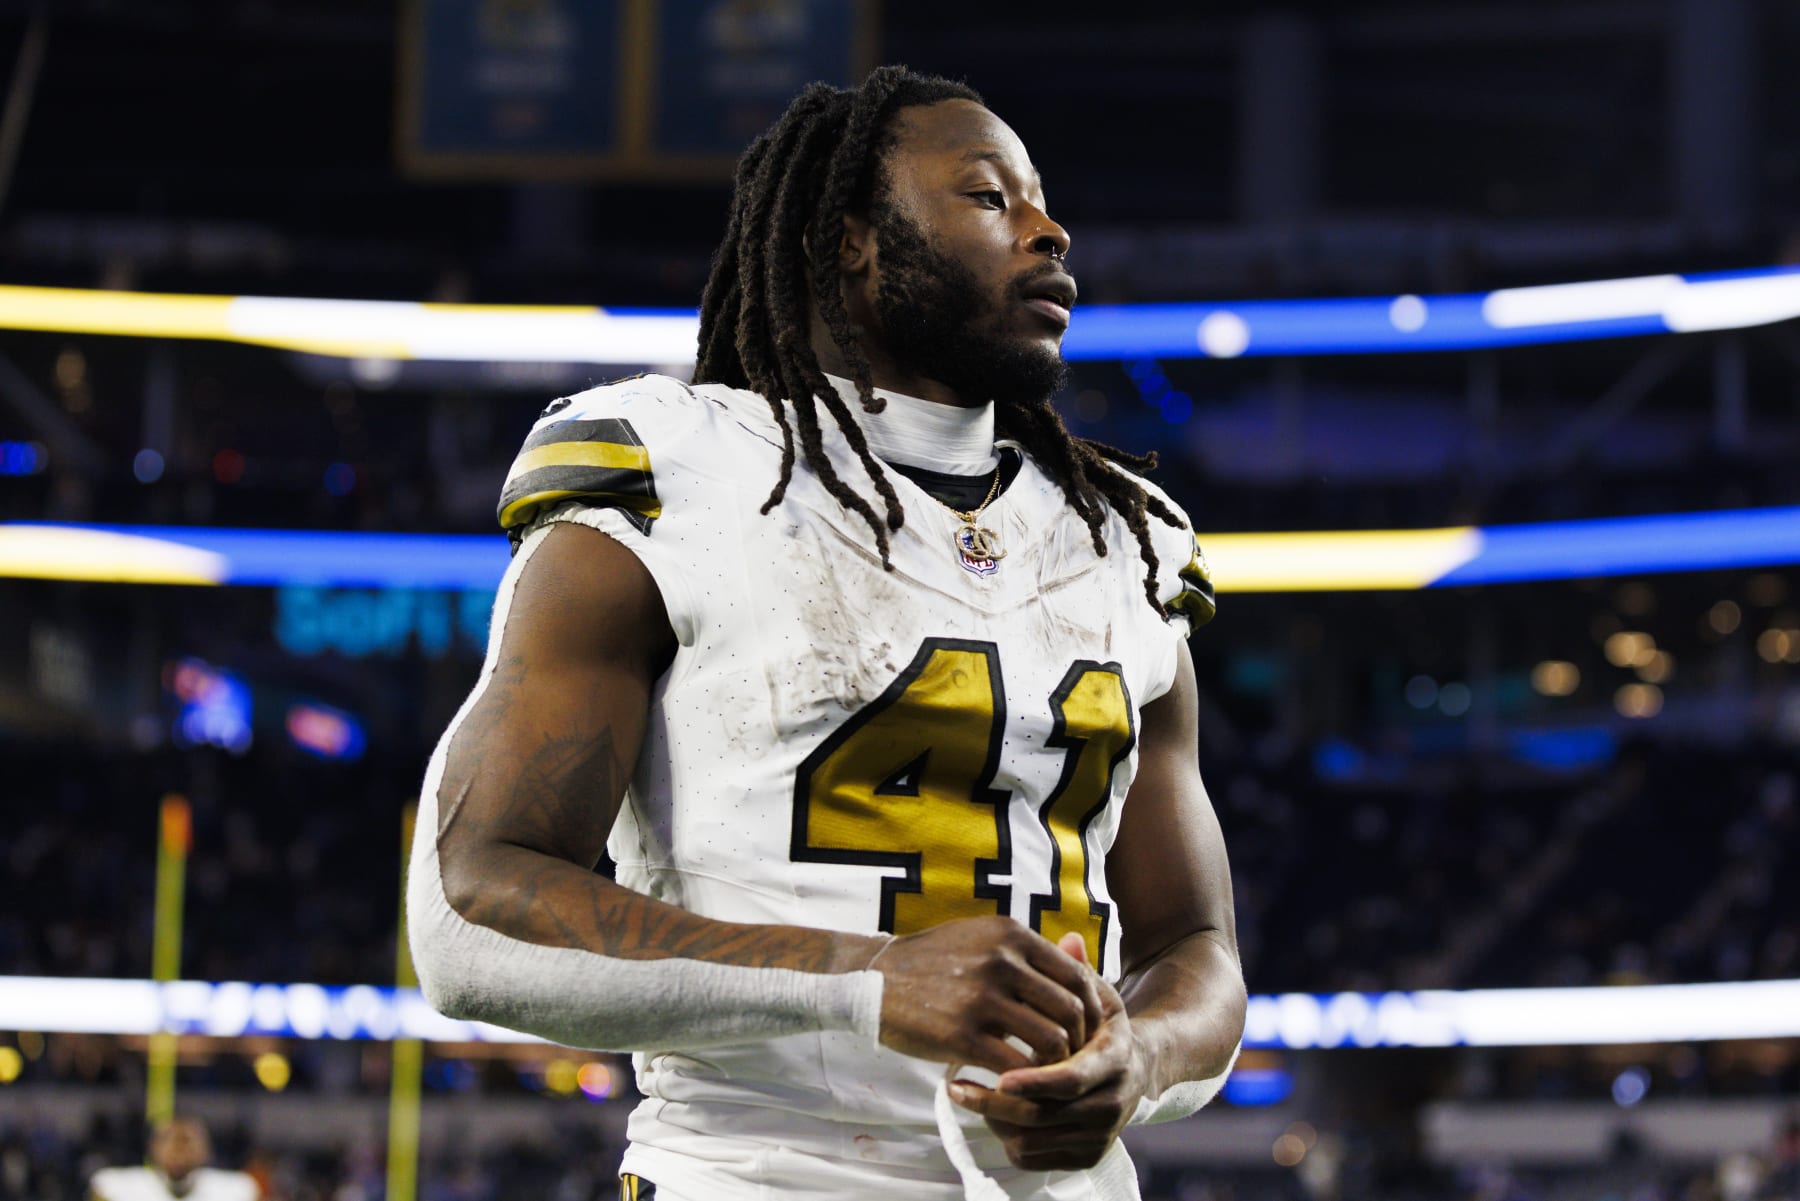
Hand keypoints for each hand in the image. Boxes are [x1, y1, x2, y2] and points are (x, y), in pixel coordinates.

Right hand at [870, 916, 1105, 1075]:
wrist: (873, 978)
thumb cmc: (931, 960)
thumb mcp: (979, 935)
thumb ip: (1023, 949)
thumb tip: (1074, 963)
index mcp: (1011, 935)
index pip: (1076, 975)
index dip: (1091, 1008)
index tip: (1087, 1029)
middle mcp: (1002, 962)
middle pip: (1071, 1011)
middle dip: (1079, 1041)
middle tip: (1071, 1059)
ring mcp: (983, 999)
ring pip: (1051, 1042)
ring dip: (1056, 1065)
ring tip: (1046, 1075)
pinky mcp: (962, 1036)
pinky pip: (1015, 1068)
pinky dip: (1024, 1082)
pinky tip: (1017, 1086)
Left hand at [948, 933, 1146, 1171]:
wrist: (1134, 1067)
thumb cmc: (1099, 1024)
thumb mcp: (1095, 996)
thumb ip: (1076, 973)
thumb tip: (1068, 937)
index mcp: (1116, 1060)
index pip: (1072, 1078)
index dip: (1034, 1079)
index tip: (996, 1074)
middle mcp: (1113, 1103)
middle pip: (1046, 1116)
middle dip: (997, 1104)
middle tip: (956, 1088)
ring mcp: (1099, 1133)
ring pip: (1033, 1140)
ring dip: (992, 1120)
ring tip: (960, 1093)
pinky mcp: (1084, 1154)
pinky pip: (1033, 1157)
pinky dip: (1003, 1139)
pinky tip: (981, 1112)